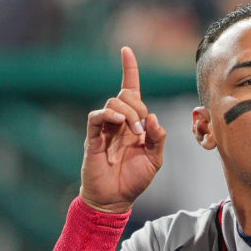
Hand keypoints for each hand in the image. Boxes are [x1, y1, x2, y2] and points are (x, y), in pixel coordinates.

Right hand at [79, 46, 166, 212]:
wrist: (115, 200)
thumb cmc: (133, 180)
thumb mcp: (155, 159)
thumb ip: (158, 137)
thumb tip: (152, 117)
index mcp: (133, 123)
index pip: (130, 90)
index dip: (129, 70)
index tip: (126, 50)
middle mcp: (117, 122)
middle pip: (125, 96)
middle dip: (138, 107)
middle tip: (142, 130)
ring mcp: (104, 129)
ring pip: (112, 103)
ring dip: (128, 114)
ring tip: (134, 133)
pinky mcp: (92, 138)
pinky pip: (96, 117)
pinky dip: (108, 115)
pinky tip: (118, 124)